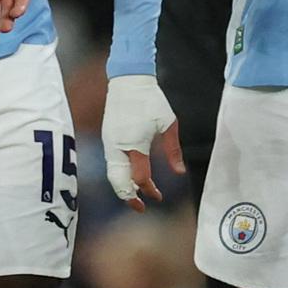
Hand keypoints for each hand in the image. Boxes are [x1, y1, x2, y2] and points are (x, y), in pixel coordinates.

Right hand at [101, 76, 175, 207]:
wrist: (127, 80)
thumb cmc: (150, 100)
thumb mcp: (168, 124)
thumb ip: (173, 151)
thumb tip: (179, 172)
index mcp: (135, 145)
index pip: (140, 177)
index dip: (150, 190)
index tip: (158, 197)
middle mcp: (118, 147)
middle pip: (119, 182)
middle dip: (129, 197)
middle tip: (140, 207)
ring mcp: (109, 143)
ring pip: (113, 174)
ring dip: (123, 187)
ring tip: (135, 194)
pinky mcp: (107, 138)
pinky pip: (111, 164)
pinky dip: (119, 175)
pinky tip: (129, 176)